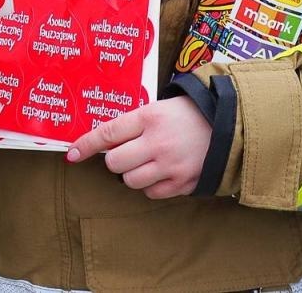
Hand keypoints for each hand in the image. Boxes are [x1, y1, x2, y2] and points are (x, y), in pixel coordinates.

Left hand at [65, 97, 211, 198]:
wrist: (230, 125)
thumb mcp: (159, 108)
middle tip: (125, 153)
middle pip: (115, 163)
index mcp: (150, 117)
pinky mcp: (183, 184)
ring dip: (132, 173)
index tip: (71, 154)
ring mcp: (171, 166)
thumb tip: (104, 142)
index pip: (107, 133)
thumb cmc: (188, 114)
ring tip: (146, 161)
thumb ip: (133, 123)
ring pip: (131, 181)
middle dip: (115, 160)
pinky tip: (161, 172)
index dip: (85, 145)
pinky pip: (151, 193)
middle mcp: (158, 142)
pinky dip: (151, 185)